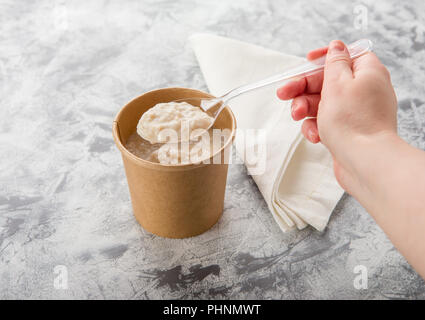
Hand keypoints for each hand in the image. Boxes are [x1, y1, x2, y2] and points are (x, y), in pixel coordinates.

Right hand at [277, 40, 397, 190]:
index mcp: (367, 73)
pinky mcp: (347, 131)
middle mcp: (363, 91)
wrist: (364, 161)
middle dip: (303, 88)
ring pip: (322, 103)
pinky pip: (326, 123)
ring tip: (297, 116)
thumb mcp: (338, 82)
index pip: (345, 56)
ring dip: (306, 109)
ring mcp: (355, 113)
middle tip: (284, 94)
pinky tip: (315, 135)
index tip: (307, 61)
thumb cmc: (354, 122)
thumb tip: (337, 47)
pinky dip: (316, 127)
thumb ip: (335, 62)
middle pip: (326, 81)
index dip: (324, 57)